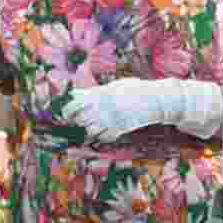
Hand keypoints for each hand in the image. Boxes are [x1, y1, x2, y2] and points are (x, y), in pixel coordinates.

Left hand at [61, 78, 222, 140]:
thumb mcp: (117, 86)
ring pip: (90, 129)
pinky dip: (102, 135)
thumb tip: (78, 94)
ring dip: (90, 128)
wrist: (158, 100)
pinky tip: (106, 131)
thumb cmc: (137, 90)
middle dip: (77, 119)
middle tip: (76, 119)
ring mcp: (112, 119)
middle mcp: (104, 106)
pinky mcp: (121, 129)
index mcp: (102, 93)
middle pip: (80, 117)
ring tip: (92, 125)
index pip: (75, 102)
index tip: (65, 112)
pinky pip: (104, 137)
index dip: (68, 108)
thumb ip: (98, 91)